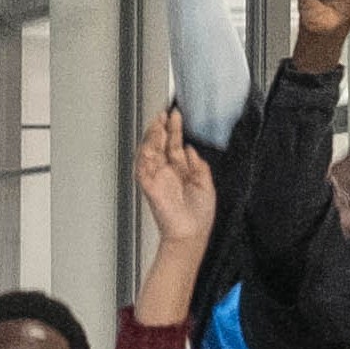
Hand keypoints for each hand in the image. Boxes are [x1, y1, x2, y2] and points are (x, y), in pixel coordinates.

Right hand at [134, 111, 214, 244]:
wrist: (192, 234)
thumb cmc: (198, 216)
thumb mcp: (206, 184)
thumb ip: (199, 165)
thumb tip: (192, 149)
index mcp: (180, 172)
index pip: (174, 145)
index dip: (174, 130)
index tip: (175, 115)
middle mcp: (166, 173)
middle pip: (160, 145)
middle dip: (161, 128)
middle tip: (164, 113)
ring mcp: (157, 179)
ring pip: (149, 152)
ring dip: (153, 137)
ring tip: (159, 123)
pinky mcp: (150, 187)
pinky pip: (143, 167)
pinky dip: (145, 154)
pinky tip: (151, 142)